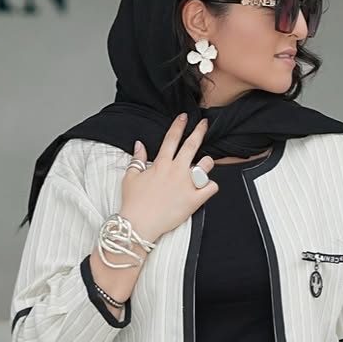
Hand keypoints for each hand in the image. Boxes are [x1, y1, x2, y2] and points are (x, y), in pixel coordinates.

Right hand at [120, 112, 218, 242]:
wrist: (139, 224)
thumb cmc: (134, 203)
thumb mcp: (131, 177)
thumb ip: (137, 159)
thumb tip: (139, 145)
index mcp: (161, 164)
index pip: (172, 138)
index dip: (179, 125)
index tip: (184, 117)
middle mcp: (176, 171)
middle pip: (192, 145)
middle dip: (199, 131)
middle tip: (204, 124)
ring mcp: (186, 185)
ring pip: (205, 165)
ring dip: (207, 163)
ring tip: (206, 163)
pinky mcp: (194, 200)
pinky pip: (211, 188)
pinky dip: (212, 186)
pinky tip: (208, 186)